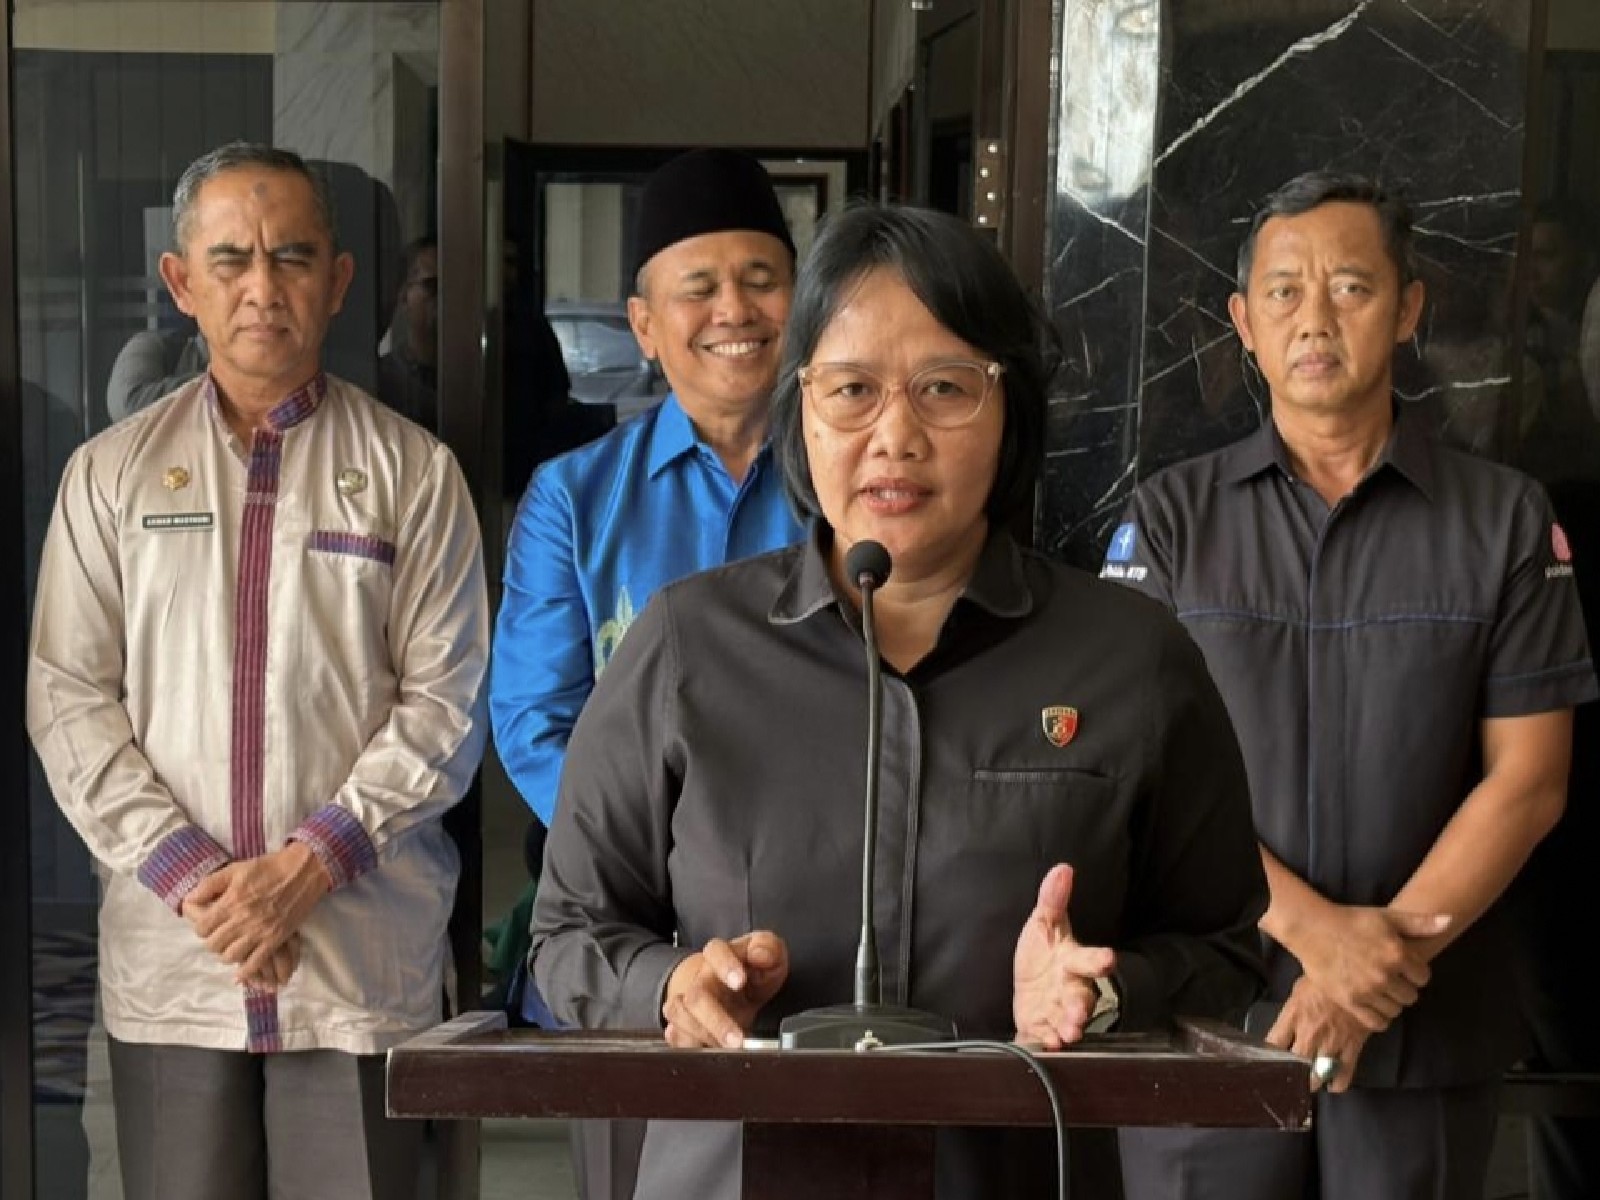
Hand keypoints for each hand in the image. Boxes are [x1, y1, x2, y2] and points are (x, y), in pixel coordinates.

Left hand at [182, 844, 331, 982]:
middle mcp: (242, 920)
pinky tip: (240, 973)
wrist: (304, 870)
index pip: (202, 928)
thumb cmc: (269, 867)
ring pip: (231, 956)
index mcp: (231, 902)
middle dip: (212, 942)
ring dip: (227, 955)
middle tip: (219, 936)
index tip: (207, 925)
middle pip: (214, 945)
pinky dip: (245, 972)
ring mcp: (260, 931)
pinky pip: (256, 963)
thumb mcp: (235, 869)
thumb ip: (210, 884)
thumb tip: (189, 900)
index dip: (201, 928)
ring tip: (231, 948)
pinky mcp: (275, 939)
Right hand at [661, 932, 788, 1048]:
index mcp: (721, 956)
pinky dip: (686, 1045)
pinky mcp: (683, 1024)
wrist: (734, 985)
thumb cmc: (752, 971)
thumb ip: (769, 948)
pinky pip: (674, 1035)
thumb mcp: (771, 955)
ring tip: (726, 1051)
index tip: (740, 981)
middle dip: (716, 1021)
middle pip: (696, 995)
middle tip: (738, 1040)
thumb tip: (760, 954)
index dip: (725, 965)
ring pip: (678, 1014)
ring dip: (701, 1036)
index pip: (715, 951)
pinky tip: (704, 1050)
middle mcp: (700, 978)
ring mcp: (688, 1001)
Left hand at [1012, 864, 1115, 1049]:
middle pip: (1081, 998)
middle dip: (1080, 1008)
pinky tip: (1045, 1044)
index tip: (1108, 959)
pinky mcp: (1044, 1028)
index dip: (1099, 959)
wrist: (1030, 986)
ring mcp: (1058, 1011)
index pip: (1090, 959)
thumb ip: (1053, 900)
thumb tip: (1062, 868)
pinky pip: (1048, 1038)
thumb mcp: (1044, 924)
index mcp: (1073, 961)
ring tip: (1067, 1035)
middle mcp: (1070, 989)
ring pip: (1068, 1022)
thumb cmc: (1043, 953)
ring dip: (1068, 1029)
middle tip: (1079, 1016)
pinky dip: (1047, 1042)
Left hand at [1266, 976, 1369, 1093]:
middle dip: (1292, 1074)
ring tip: (1310, 1083)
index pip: (1273, 1043)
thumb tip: (1286, 1025)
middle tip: (1292, 1077)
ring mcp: (1331, 1042)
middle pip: (1294, 1065)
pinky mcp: (1352, 1047)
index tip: (1269, 1061)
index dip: (1268, 1055)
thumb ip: (1291, 1010)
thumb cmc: (1326, 978)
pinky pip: (1344, 1075)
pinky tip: (1333, 1084)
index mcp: (1293, 1015)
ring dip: (1313, 1082)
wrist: (1358, 974)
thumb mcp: (1300, 989)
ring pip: (1317, 1075)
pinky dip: (1337, 1084)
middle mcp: (1309, 1032)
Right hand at [1291, 904, 1445, 1031]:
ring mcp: (1367, 990)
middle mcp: (1385, 975)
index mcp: (1397, 953)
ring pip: (1395, 1010)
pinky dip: (1379, 1018)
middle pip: (1411, 996)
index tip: (1403, 967)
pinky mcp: (1350, 1002)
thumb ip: (1420, 923)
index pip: (1423, 977)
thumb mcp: (1387, 916)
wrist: (1312, 928)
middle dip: (1403, 987)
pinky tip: (1372, 1005)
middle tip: (1389, 978)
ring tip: (1379, 990)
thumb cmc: (1351, 920)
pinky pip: (1377, 1023)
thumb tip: (1449, 920)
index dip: (1414, 972)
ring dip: (1391, 1002)